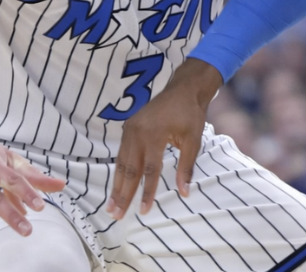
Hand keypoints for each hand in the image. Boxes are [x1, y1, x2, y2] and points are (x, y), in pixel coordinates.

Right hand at [108, 59, 222, 219]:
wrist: (182, 89)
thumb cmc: (190, 114)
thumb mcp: (194, 140)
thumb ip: (186, 167)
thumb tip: (184, 192)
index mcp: (154, 134)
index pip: (149, 170)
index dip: (146, 192)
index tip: (143, 211)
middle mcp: (138, 133)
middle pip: (129, 169)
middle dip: (123, 194)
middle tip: (116, 215)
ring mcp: (130, 129)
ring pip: (121, 163)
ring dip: (116, 186)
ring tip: (112, 206)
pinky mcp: (128, 128)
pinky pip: (121, 154)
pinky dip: (119, 172)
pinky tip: (116, 186)